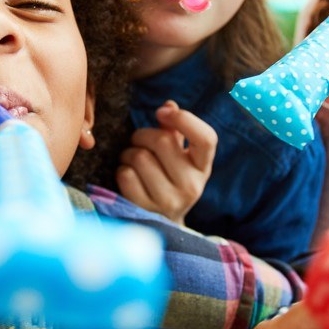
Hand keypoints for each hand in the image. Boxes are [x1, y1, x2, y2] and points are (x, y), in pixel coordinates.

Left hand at [116, 101, 216, 223]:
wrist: (163, 222)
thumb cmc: (170, 178)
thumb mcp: (180, 156)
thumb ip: (174, 129)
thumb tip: (169, 106)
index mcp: (203, 167)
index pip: (206, 138)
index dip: (185, 119)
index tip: (162, 112)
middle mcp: (192, 186)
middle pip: (162, 141)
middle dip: (143, 135)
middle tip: (139, 141)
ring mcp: (170, 201)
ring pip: (140, 157)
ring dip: (129, 153)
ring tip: (134, 160)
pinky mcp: (146, 210)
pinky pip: (126, 175)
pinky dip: (122, 170)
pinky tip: (129, 175)